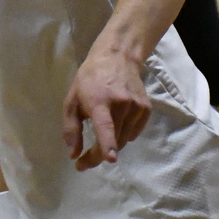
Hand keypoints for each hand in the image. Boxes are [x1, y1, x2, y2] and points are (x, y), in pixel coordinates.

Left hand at [61, 47, 151, 169]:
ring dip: (111, 145)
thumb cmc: (89, 80)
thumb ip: (71, 129)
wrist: (117, 58)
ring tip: (100, 138)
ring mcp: (136, 106)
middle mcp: (121, 104)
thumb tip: (74, 155)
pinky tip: (116, 125)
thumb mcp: (71, 101)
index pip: (105, 126)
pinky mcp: (146, 108)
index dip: (107, 143)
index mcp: (99, 101)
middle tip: (85, 160)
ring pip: (124, 140)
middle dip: (98, 156)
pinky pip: (134, 133)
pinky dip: (123, 135)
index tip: (110, 158)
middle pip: (114, 141)